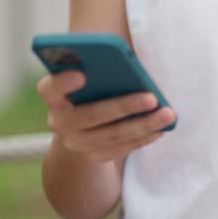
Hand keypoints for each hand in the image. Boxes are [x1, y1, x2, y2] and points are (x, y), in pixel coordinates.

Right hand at [36, 71, 176, 163]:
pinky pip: (121, 149)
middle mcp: (58, 121)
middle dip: (124, 106)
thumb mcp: (90, 74)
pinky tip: (161, 128)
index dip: (63, 82)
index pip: (49, 88)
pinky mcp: (94, 156)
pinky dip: (143, 137)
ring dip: (143, 124)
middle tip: (152, 97)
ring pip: (112, 135)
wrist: (83, 123)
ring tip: (168, 114)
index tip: (82, 74)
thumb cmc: (92, 85)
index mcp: (52, 94)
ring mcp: (75, 143)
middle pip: (91, 115)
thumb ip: (99, 67)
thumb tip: (128, 62)